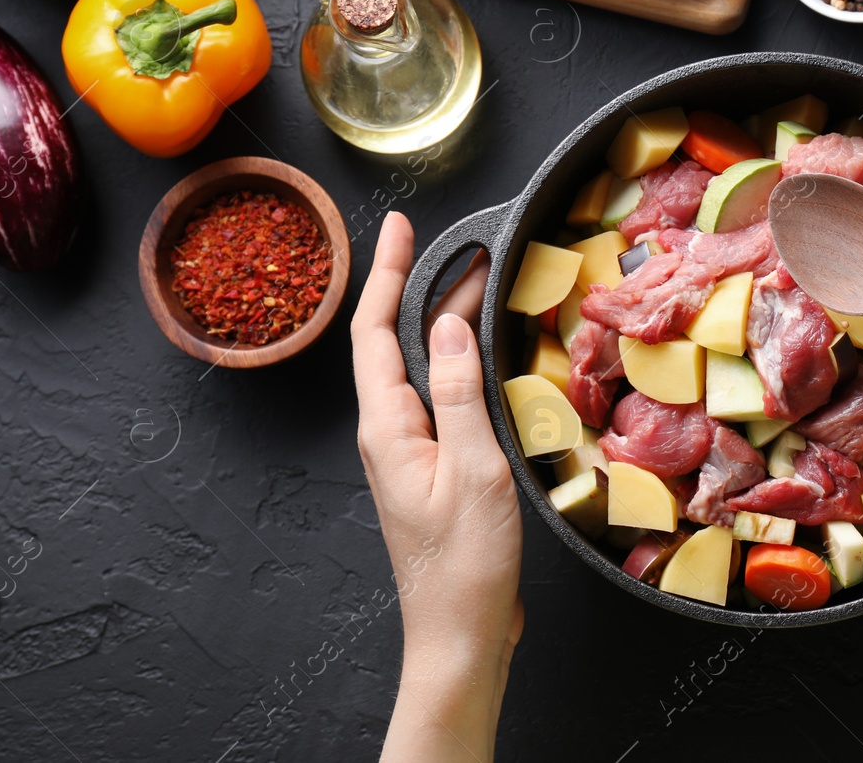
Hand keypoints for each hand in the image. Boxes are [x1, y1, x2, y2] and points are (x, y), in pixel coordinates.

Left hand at [352, 213, 522, 761]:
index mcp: (387, 427)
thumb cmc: (463, 564)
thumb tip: (449, 323)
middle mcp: (391, 432)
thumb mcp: (471, 470)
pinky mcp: (436, 468)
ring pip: (420, 368)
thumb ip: (458, 393)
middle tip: (466, 249)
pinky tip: (487, 356)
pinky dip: (461, 362)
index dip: (387, 273)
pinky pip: (441, 397)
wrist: (460, 634)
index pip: (374, 332)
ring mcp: (411, 451)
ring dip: (444, 323)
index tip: (401, 227)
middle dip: (423, 287)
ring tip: (479, 286)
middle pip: (396, 342)